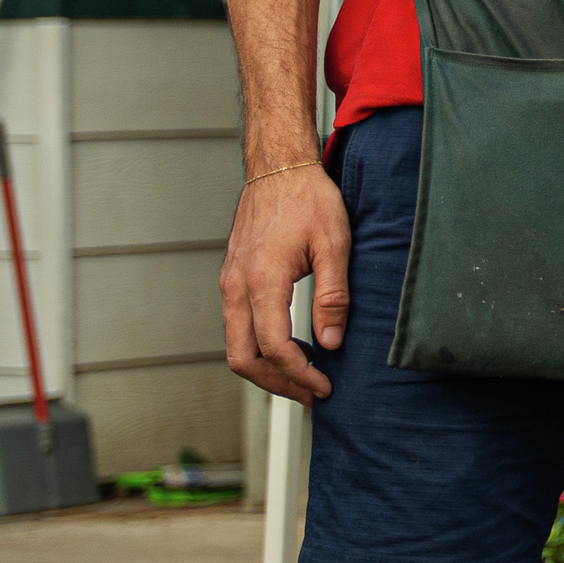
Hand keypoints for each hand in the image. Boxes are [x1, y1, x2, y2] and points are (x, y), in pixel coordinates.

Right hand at [222, 165, 350, 401]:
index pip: (274, 347)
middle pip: (243, 358)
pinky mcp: (232, 280)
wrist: (278, 168)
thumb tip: (331, 343)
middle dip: (277, 384)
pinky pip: (237, 327)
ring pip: (236, 346)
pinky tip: (292, 347)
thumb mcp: (334, 244)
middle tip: (312, 394)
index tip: (326, 387)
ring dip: (267, 369)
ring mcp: (229, 283)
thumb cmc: (308, 199)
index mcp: (261, 280)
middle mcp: (236, 286)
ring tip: (305, 376)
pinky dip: (260, 348)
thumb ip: (333, 296)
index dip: (300, 375)